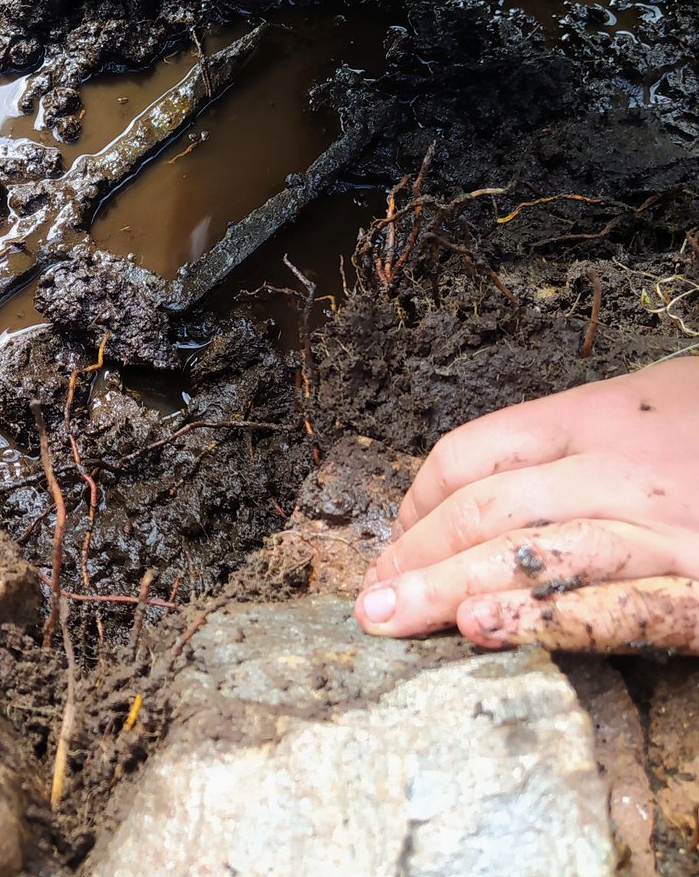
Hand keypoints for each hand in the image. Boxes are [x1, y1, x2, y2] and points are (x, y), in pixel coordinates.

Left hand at [354, 357, 698, 652]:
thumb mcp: (648, 399)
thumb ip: (571, 436)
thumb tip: (479, 486)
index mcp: (594, 413)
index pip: (469, 455)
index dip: (415, 502)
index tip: (393, 543)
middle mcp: (618, 466)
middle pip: (483, 509)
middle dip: (414, 557)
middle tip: (367, 602)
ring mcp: (665, 527)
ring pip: (529, 554)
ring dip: (449, 591)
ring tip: (392, 622)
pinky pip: (620, 608)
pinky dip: (549, 621)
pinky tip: (491, 634)